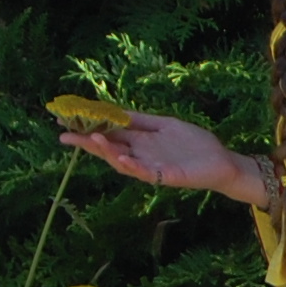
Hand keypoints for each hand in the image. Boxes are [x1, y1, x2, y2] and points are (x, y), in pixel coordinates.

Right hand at [60, 112, 268, 206]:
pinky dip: (133, 166)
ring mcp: (152, 167)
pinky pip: (146, 173)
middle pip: (109, 149)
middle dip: (87, 142)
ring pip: (123, 162)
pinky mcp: (167, 176)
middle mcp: (141, 156)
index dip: (89, 128)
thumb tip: (115, 110)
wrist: (221, 161)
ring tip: (91, 139)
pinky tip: (121, 158)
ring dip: (107, 152)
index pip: (109, 135)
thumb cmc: (194, 145)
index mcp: (140, 142)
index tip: (66, 121)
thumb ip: (141, 120)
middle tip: (64, 135)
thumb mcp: (164, 125)